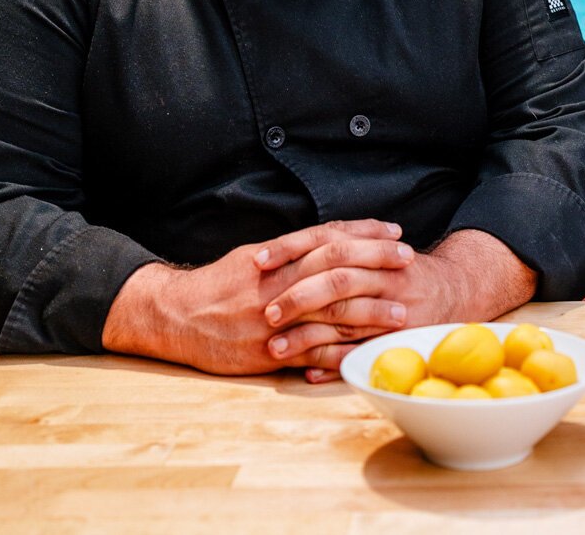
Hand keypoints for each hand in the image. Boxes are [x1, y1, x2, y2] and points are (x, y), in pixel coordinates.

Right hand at [102, 219, 411, 375]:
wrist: (174, 316)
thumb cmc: (217, 284)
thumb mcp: (252, 256)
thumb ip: (290, 251)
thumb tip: (329, 240)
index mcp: (276, 258)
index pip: (329, 238)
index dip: (364, 234)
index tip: (394, 232)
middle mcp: (278, 284)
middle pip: (337, 270)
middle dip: (377, 264)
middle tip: (409, 261)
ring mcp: (275, 320)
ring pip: (330, 313)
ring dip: (370, 313)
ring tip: (401, 312)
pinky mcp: (268, 352)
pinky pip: (312, 352)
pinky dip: (341, 352)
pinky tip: (366, 351)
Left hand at [262, 229, 537, 371]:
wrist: (457, 289)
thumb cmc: (401, 270)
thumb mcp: (375, 247)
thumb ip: (339, 245)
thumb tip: (286, 247)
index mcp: (373, 249)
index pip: (326, 243)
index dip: (290, 249)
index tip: (257, 262)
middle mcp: (386, 276)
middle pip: (337, 282)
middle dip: (298, 297)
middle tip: (265, 313)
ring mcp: (395, 308)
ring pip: (346, 321)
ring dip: (307, 337)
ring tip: (274, 349)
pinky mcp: (401, 339)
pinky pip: (364, 353)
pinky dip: (334, 363)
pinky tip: (307, 372)